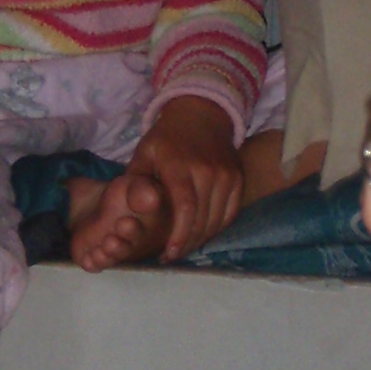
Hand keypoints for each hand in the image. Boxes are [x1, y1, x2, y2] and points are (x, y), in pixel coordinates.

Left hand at [128, 96, 243, 261]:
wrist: (200, 114)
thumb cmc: (166, 139)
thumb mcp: (144, 154)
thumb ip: (135, 183)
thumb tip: (132, 212)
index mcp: (180, 166)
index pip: (185, 208)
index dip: (178, 235)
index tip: (168, 253)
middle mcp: (208, 171)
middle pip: (202, 219)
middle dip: (186, 243)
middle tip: (172, 255)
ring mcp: (227, 175)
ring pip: (217, 220)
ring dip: (201, 239)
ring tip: (184, 248)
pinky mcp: (238, 179)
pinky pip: (230, 213)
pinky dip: (217, 228)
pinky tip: (202, 235)